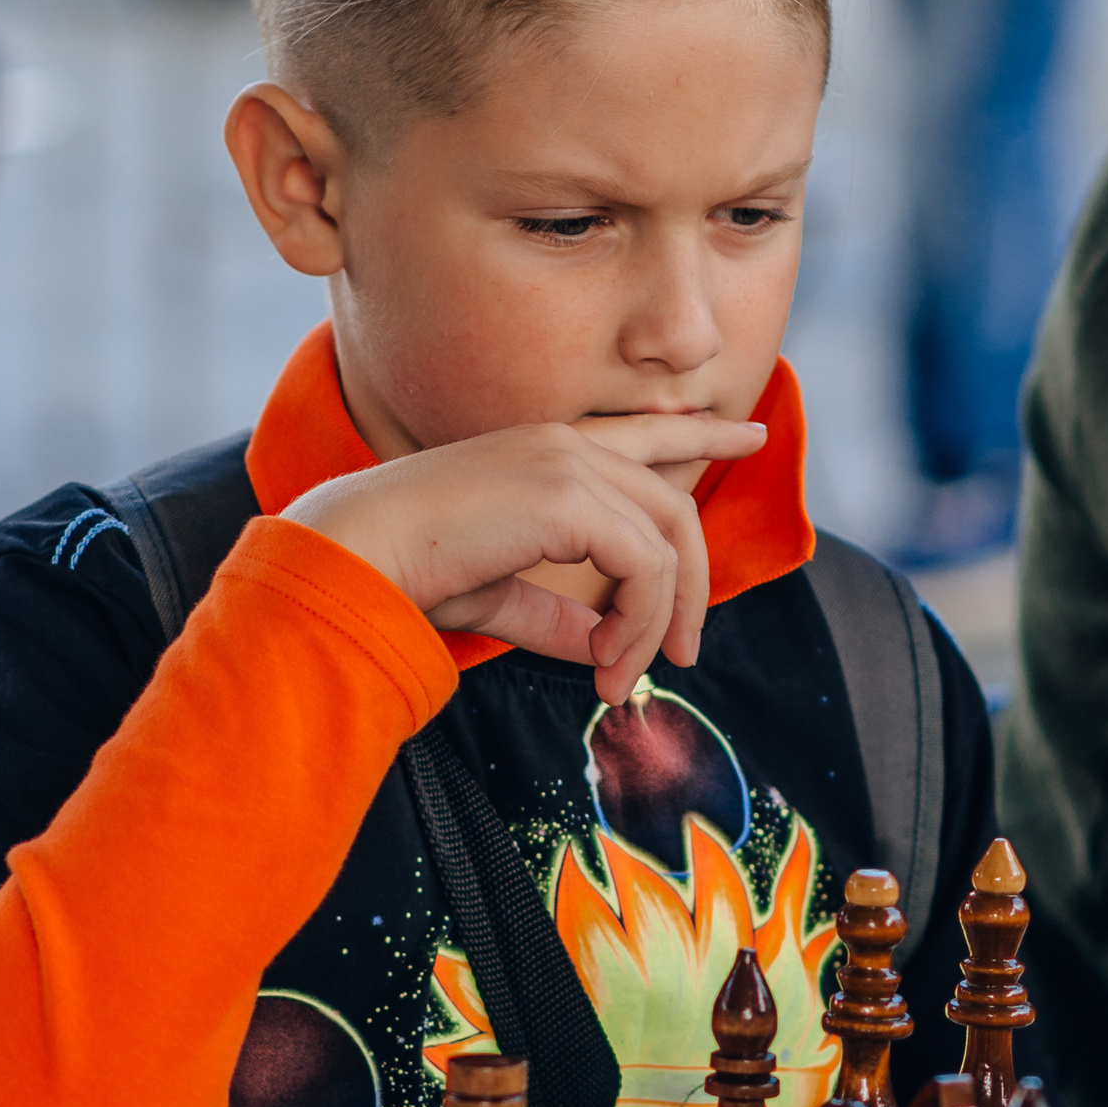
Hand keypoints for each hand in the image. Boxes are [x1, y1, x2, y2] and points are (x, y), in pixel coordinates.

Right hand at [285, 410, 766, 704]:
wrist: (357, 556)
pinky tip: (604, 663)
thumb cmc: (410, 572)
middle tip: (682, 653)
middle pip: (675, 502)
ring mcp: (569, 463)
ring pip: (668, 542)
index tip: (751, 433)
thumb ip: (558, 613)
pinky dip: (639, 623)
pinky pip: (646, 568)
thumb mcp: (500, 593)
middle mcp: (564, 443)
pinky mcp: (569, 497)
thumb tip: (603, 648)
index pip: (646, 431)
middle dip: (694, 582)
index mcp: (545, 448)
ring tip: (618, 676)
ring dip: (656, 622)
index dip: (704, 430)